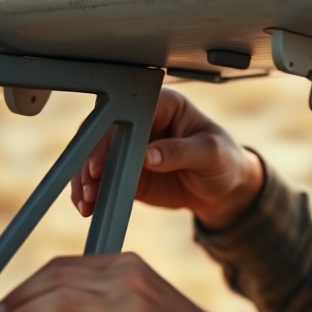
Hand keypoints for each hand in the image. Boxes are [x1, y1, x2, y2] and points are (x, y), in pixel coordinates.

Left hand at [0, 252, 284, 311]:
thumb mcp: (149, 304)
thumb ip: (112, 299)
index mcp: (132, 266)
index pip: (65, 266)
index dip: (29, 284)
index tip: (12, 303)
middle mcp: (129, 280)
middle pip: (55, 281)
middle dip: (18, 301)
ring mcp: (131, 310)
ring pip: (58, 305)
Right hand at [71, 89, 263, 230]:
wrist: (225, 189)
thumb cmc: (225, 160)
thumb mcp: (211, 153)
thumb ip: (180, 151)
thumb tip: (148, 155)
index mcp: (164, 104)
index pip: (127, 110)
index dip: (109, 133)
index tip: (102, 160)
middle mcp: (142, 121)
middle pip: (103, 132)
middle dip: (90, 159)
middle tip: (89, 185)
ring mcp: (131, 145)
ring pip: (96, 156)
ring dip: (86, 178)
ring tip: (86, 201)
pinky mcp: (126, 170)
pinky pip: (103, 179)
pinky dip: (92, 192)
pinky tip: (89, 207)